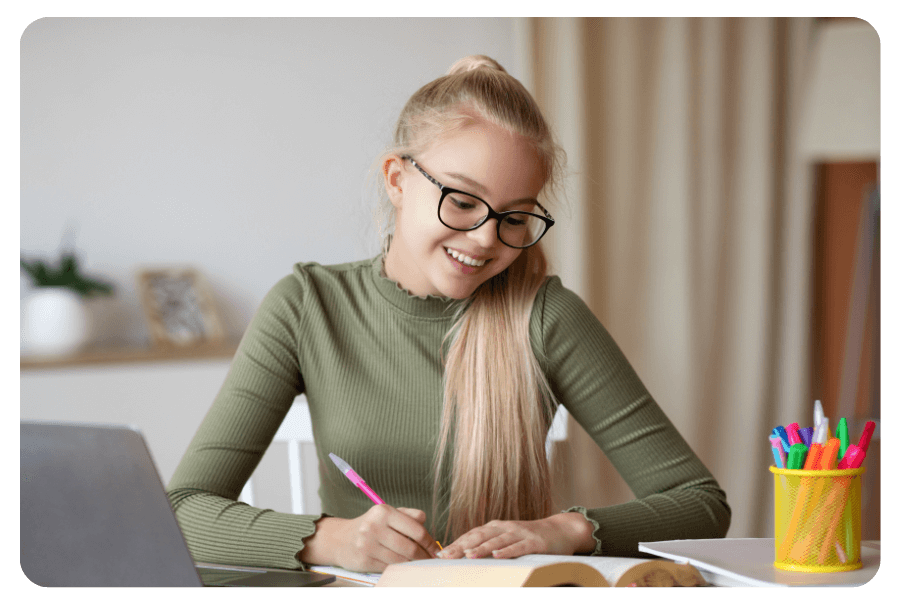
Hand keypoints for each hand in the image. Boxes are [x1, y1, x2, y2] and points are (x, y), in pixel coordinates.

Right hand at [331, 505, 441, 572]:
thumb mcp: (387, 513)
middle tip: (431, 560)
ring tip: (418, 563)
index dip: (430, 542)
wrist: (340, 539)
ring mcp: (368, 544)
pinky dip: (399, 568)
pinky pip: (389, 567)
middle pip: (410, 548)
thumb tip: (426, 523)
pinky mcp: (364, 560)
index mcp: (383, 511)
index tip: (436, 549)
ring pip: (401, 560)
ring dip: (413, 564)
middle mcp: (374, 526)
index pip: (416, 530)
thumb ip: (409, 515)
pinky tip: (403, 566)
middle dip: (424, 556)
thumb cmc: (370, 526)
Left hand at [437, 513, 593, 559]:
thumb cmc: (530, 538)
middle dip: (461, 546)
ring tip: (467, 555)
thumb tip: (466, 554)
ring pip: (497, 541)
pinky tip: (497, 556)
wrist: (560, 530)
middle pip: (479, 536)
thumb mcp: (507, 538)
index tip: (440, 554)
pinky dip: (507, 551)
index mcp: (496, 527)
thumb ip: (490, 544)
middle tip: (446, 556)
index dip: (456, 543)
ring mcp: (519, 533)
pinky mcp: (534, 542)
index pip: (471, 535)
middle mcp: (505, 528)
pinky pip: (518, 547)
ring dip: (481, 548)